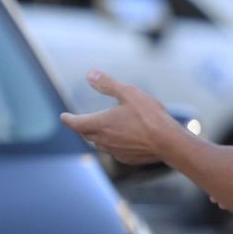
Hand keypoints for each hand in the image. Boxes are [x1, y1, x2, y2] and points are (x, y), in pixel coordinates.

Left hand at [60, 70, 183, 165]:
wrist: (169, 143)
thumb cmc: (149, 116)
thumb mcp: (128, 92)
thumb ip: (107, 84)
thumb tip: (89, 74)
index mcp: (100, 124)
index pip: (76, 123)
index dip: (68, 119)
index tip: (63, 117)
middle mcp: (104, 140)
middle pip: (87, 134)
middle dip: (82, 127)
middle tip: (80, 122)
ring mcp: (115, 152)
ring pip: (100, 144)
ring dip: (97, 136)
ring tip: (101, 130)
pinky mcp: (127, 159)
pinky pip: (114, 151)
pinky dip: (113, 144)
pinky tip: (122, 140)